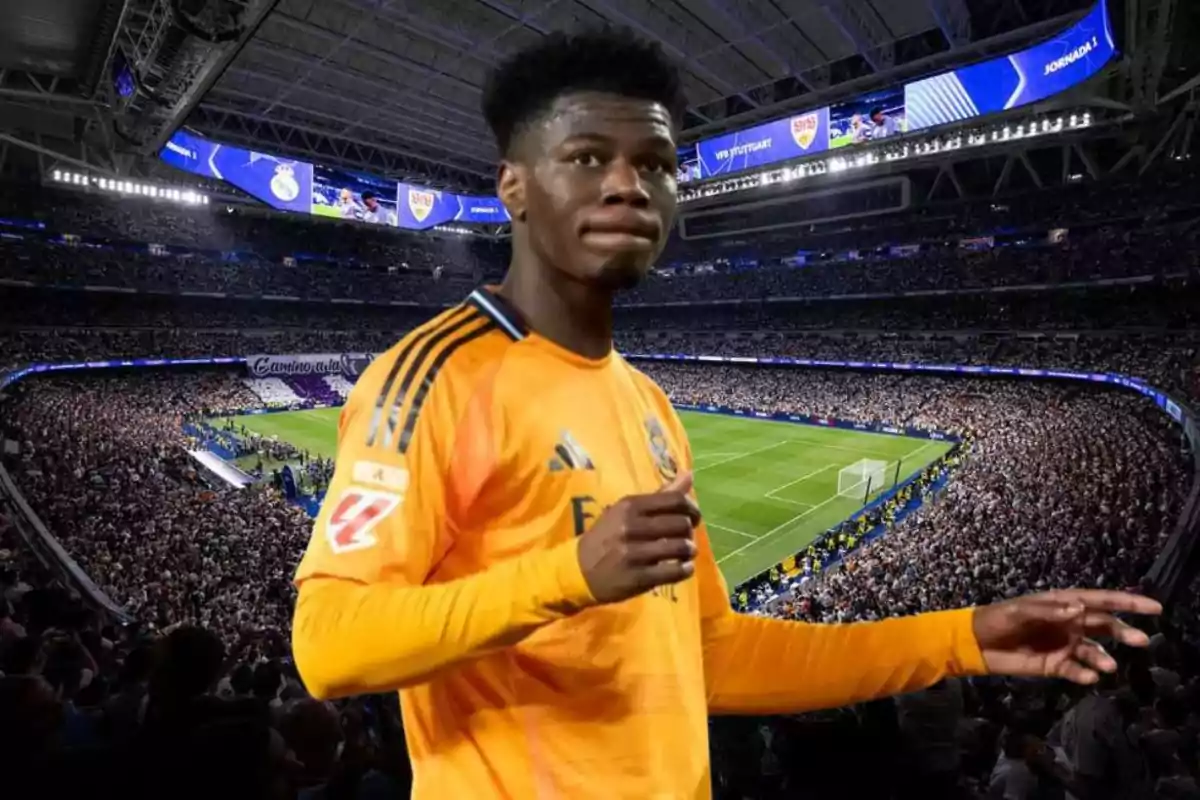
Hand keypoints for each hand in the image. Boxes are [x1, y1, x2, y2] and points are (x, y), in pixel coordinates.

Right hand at [577, 471, 699, 603]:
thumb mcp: (626, 511)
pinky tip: (682, 567)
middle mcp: (631, 527)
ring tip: (685, 553)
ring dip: (689, 550)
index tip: (692, 517)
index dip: (692, 509)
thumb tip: (689, 475)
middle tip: (685, 536)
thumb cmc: (607, 536)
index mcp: (629, 506)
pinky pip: (675, 571)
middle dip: (689, 531)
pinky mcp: (638, 577)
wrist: (578, 570)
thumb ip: (660, 495)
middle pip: (681, 524)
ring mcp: (634, 553)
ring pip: (681, 547)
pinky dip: (685, 569)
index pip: (675, 501)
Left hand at [972, 589, 1161, 683]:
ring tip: (1107, 665)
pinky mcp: (1055, 665)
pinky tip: (1088, 677)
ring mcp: (1064, 645)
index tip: (1154, 607)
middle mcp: (1069, 624)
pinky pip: (1076, 670)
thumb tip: (1079, 608)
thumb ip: (1049, 610)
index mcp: (1062, 604)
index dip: (1128, 602)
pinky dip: (1084, 674)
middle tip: (1142, 640)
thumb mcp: (1019, 610)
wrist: (976, 645)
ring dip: (1102, 658)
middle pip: (1105, 627)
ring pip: (1093, 651)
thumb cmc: (997, 619)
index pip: (1101, 600)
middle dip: (1124, 632)